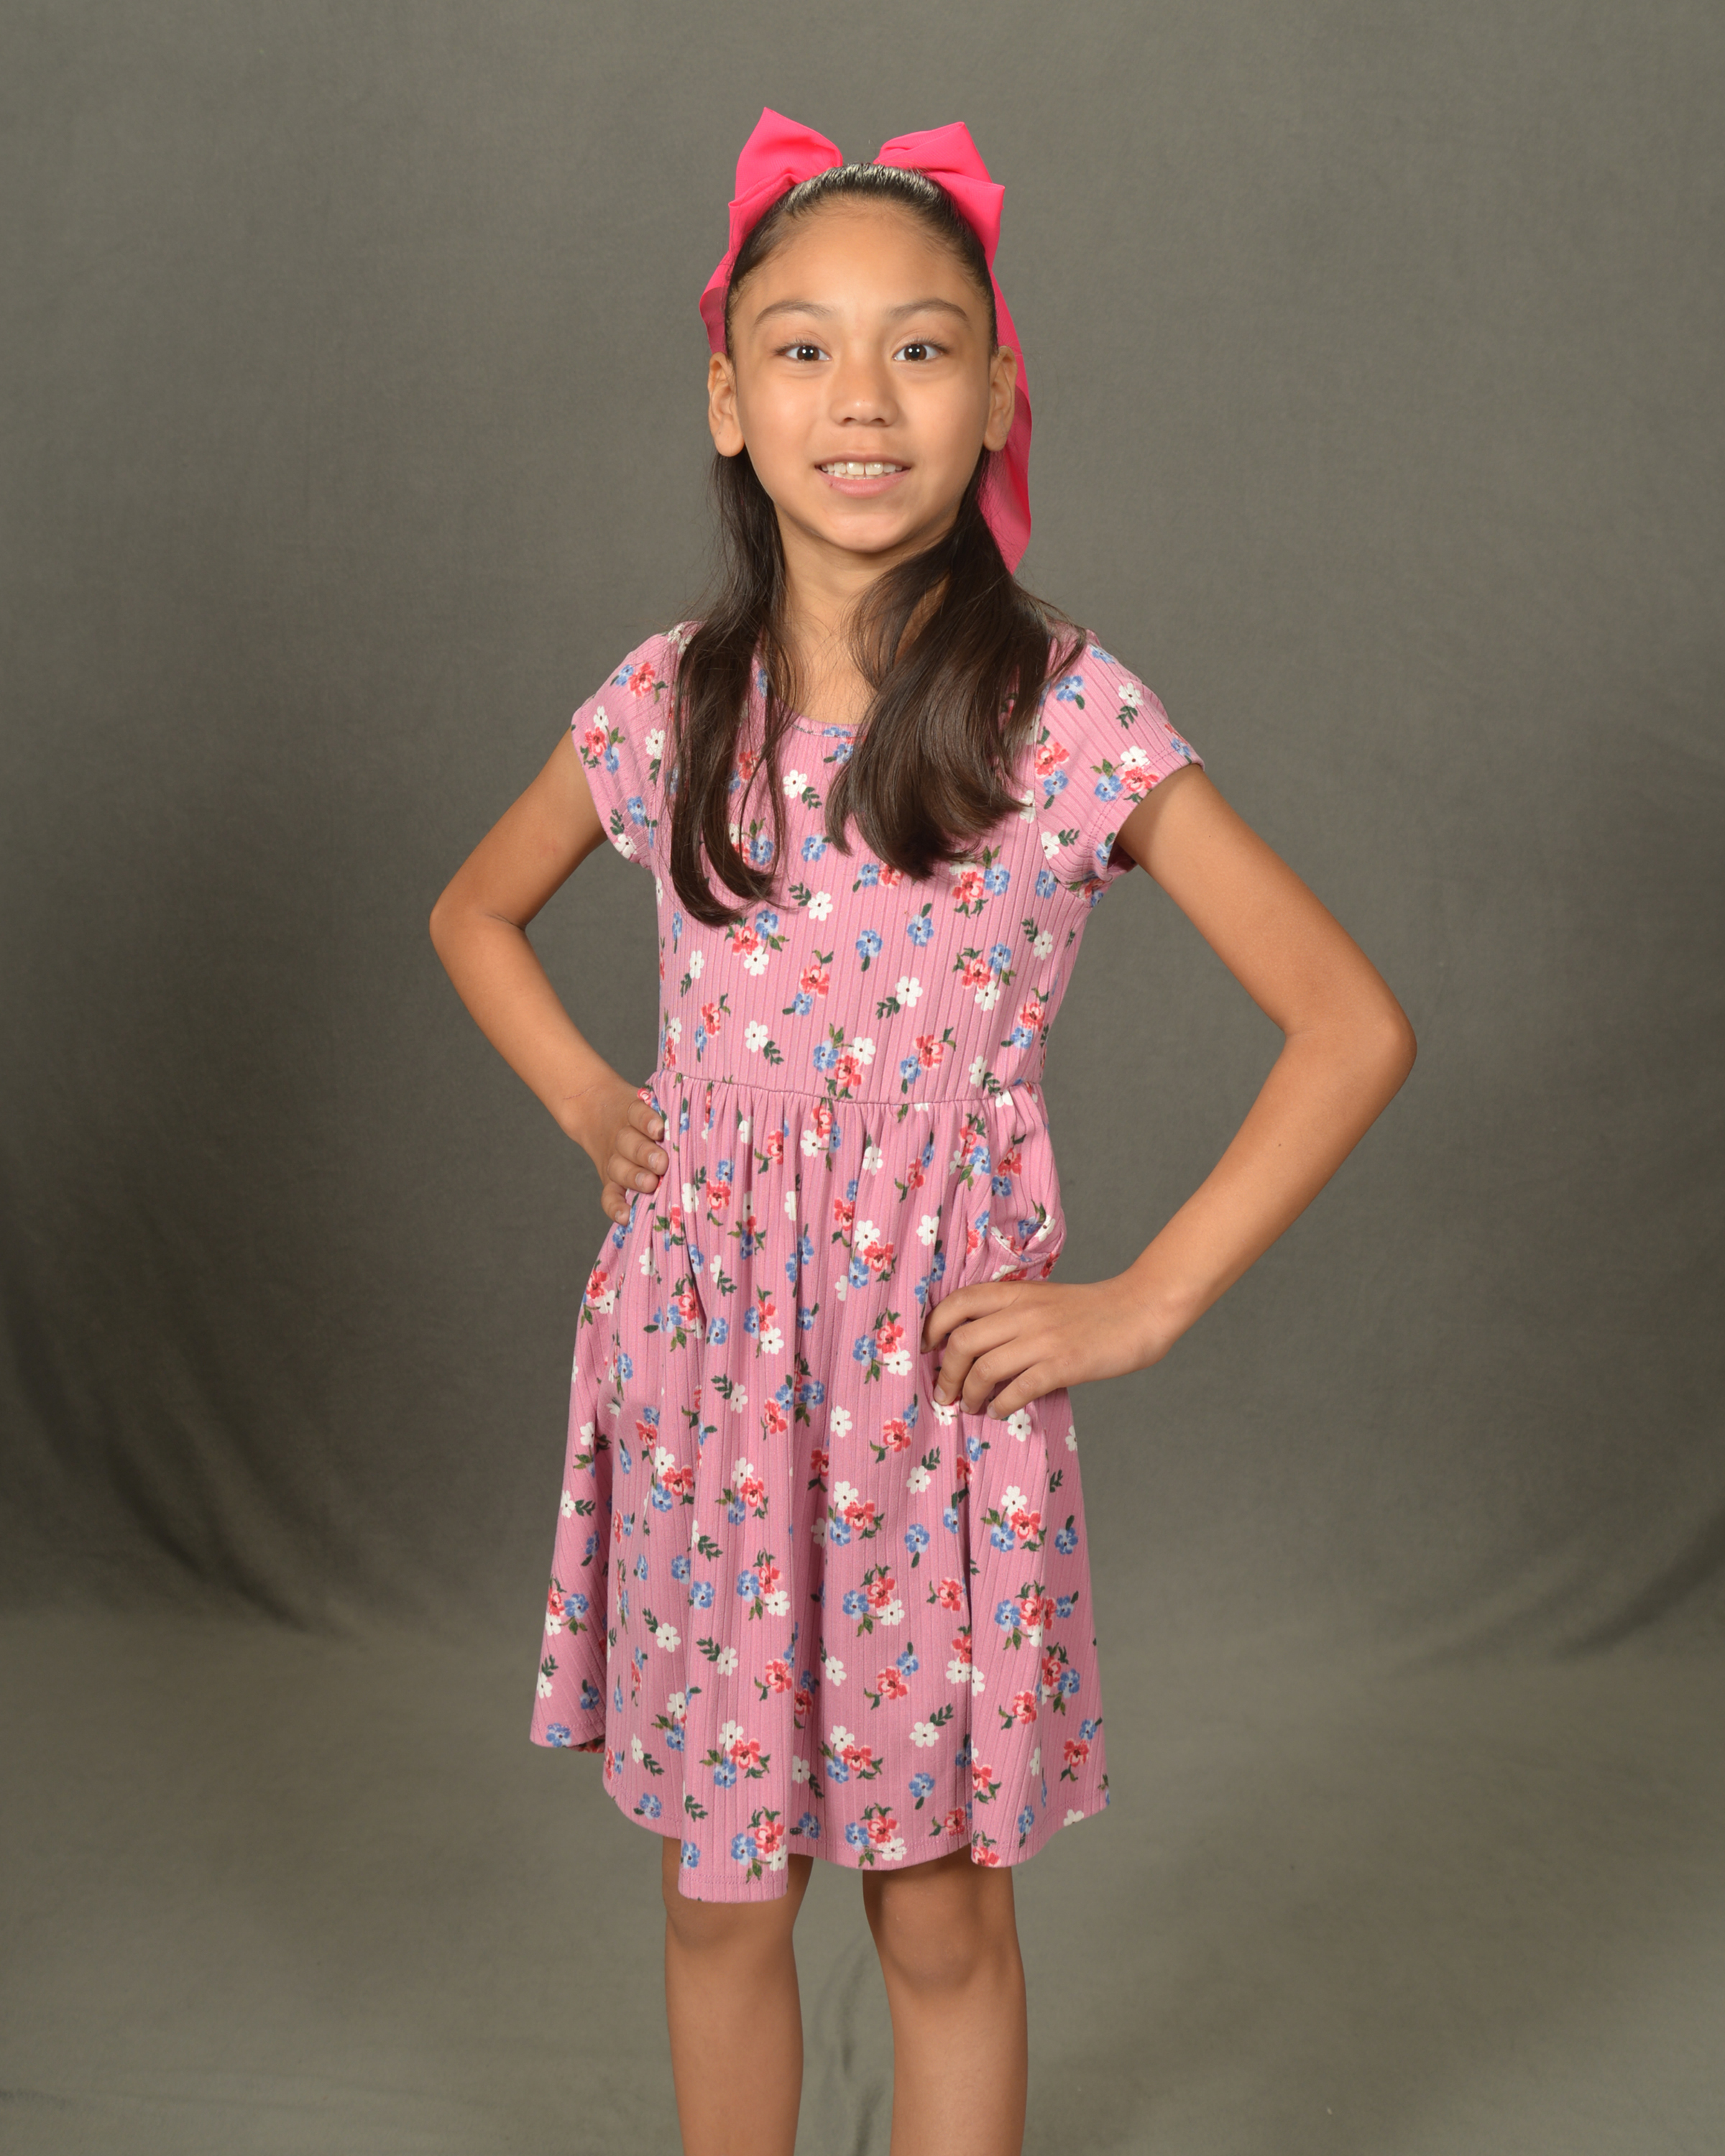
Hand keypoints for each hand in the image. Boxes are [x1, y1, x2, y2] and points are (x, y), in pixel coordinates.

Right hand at [567, 1073, 667, 1225]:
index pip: (637, 1113)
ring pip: (618, 1168)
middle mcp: (621, 1137)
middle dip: (644, 1153)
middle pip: (627, 1142)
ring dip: (634, 1177)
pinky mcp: (609, 1182)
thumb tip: (711, 1126)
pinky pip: (608, 1196)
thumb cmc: (644, 1117)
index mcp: (632, 1114)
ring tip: (650, 1185)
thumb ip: (674, 1115)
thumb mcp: (653, 1106)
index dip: (646, 1121)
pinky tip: (627, 1216)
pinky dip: (615, 1207)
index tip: (659, 1130)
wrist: (597, 1112)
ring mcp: (614, 1161)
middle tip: (662, 1163)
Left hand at [920, 1274, 1175, 1420]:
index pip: (958, 1303)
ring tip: (971, 1407)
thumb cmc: (1090, 1309)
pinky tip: (1000, 1412)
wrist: (1139, 1310)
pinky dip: (1000, 1405)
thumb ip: (1010, 1312)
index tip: (925, 1350)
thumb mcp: (1043, 1298)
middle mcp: (1023, 1313)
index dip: (932, 1327)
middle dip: (946, 1374)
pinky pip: (1016, 1390)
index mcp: (1016, 1292)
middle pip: (962, 1342)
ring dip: (969, 1395)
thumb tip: (972, 1344)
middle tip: (945, 1393)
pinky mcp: (1062, 1365)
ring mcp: (1042, 1339)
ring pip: (983, 1368)